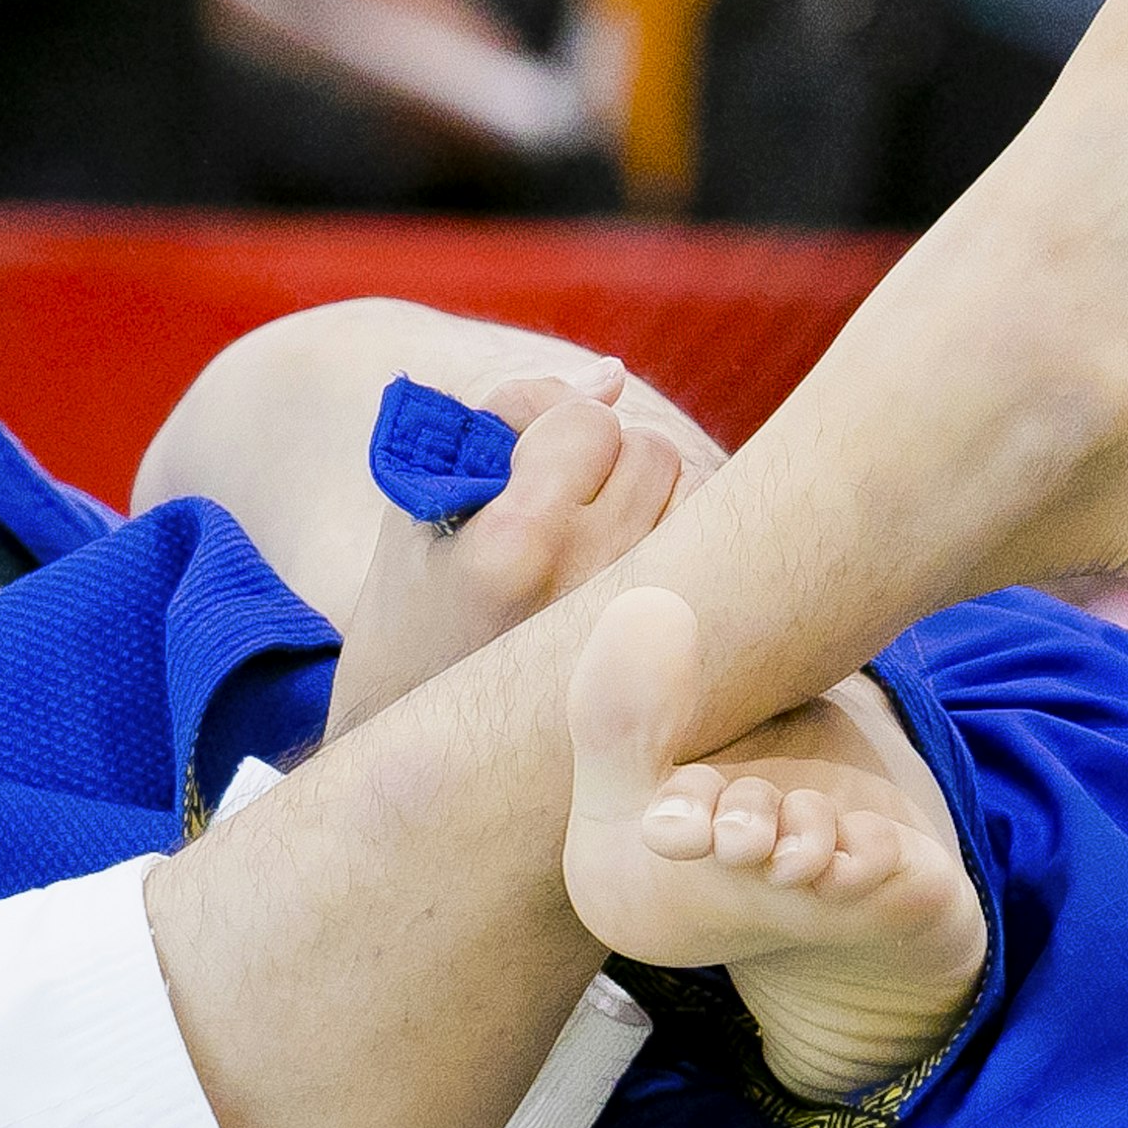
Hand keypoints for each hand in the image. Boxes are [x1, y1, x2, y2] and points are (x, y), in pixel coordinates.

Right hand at [327, 361, 707, 737]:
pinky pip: (714, 555)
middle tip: (557, 496)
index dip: (551, 423)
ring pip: (694, 494)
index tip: (520, 459)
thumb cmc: (413, 609)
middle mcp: (591, 588)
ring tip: (593, 530)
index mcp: (517, 547)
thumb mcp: (424, 500)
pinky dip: (680, 540)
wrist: (424, 753)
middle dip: (606, 457)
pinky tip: (631, 566)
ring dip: (650, 495)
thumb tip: (614, 374)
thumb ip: (510, 416)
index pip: (589, 422)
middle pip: (651, 452)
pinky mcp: (672, 657)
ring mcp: (640, 627)